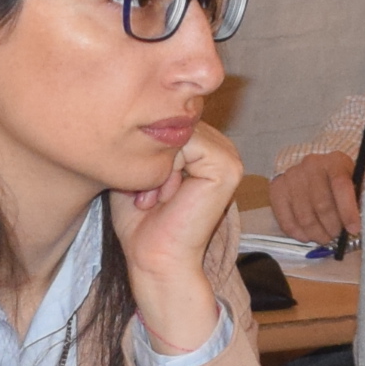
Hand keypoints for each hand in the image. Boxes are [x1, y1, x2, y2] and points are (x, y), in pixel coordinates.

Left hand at [118, 124, 247, 350]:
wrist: (153, 260)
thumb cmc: (140, 223)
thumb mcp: (137, 169)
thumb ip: (144, 139)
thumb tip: (135, 106)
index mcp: (204, 149)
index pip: (170, 122)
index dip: (148, 149)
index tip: (141, 190)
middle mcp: (221, 150)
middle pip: (175, 124)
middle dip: (153, 158)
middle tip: (146, 198)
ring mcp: (229, 158)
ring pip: (179, 133)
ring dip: (158, 167)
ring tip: (153, 199)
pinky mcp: (227, 168)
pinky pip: (188, 142)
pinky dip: (168, 169)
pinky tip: (166, 198)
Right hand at [268, 149, 360, 248]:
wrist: (312, 170)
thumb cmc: (337, 182)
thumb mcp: (354, 183)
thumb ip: (358, 201)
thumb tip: (355, 228)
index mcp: (335, 161)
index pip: (341, 185)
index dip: (348, 211)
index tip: (353, 229)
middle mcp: (311, 165)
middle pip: (322, 204)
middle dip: (332, 227)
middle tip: (337, 237)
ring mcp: (292, 176)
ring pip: (304, 216)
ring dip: (316, 234)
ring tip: (324, 237)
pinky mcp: (277, 188)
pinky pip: (286, 220)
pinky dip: (298, 234)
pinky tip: (307, 236)